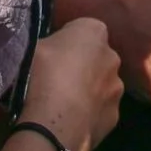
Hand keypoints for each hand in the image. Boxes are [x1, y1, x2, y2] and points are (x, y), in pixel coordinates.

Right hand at [18, 17, 124, 150]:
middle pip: (97, 58)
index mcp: (93, 31)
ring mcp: (117, 88)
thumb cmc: (42, 74)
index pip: (84, 29)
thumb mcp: (33, 46)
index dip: (68, 41)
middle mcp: (112, 56)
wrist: (56, 121)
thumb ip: (48, 44)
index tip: (53, 54)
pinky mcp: (115, 115)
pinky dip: (90, 113)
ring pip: (102, 85)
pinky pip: (101, 110)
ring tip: (64, 104)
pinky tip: (72, 120)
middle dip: (83, 65)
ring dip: (89, 90)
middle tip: (58, 79)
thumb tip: (49, 50)